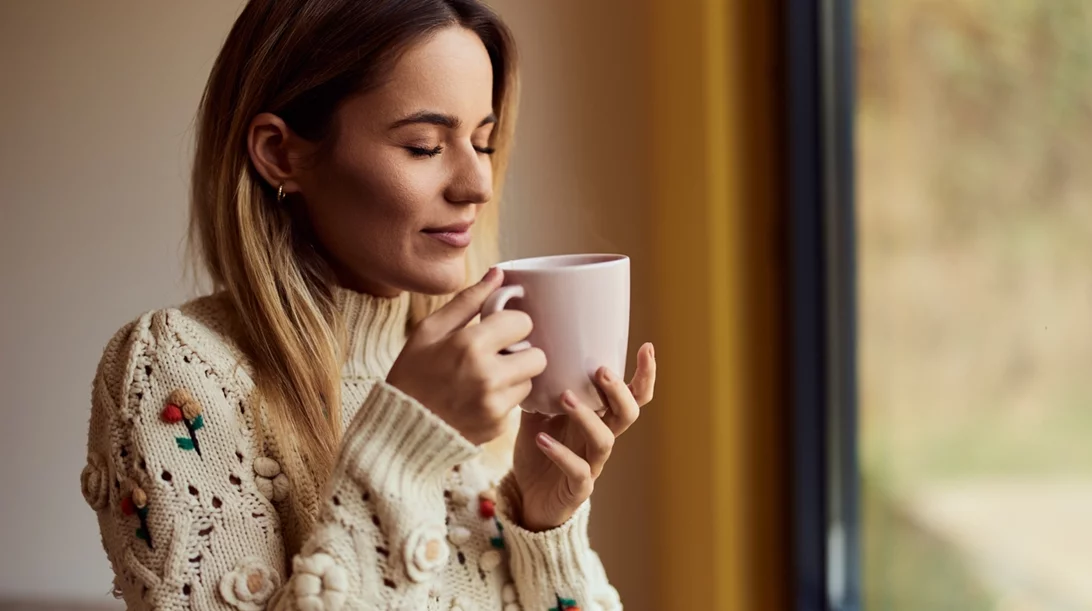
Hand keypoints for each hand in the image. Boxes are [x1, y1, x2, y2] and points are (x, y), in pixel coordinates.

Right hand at [386, 269, 547, 444]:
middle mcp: (488, 376)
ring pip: (529, 381)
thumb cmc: (412, 374)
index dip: (511, 324)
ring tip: (484, 380)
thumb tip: (498, 274)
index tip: (496, 331)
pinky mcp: (499, 427)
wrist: (399, 429)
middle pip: (537, 355)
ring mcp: (495, 405)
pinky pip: (517, 406)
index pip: (523, 322)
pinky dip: (503, 401)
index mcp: (470, 345)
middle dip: (520, 352)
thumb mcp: (429, 331)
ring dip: (513, 378)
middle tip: (497, 356)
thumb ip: (468, 301)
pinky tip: (478, 400)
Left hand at [511, 342, 655, 530]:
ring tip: (565, 397)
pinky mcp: (578, 488)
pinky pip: (578, 471)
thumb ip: (541, 389)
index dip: (644, 375)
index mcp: (599, 418)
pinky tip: (541, 439)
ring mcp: (592, 464)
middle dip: (619, 391)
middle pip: (627, 414)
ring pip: (604, 440)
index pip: (631, 396)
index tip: (647, 347)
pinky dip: (561, 453)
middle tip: (600, 371)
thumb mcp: (537, 414)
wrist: (527, 498)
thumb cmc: (539, 452)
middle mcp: (600, 438)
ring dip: (587, 417)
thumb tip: (531, 355)